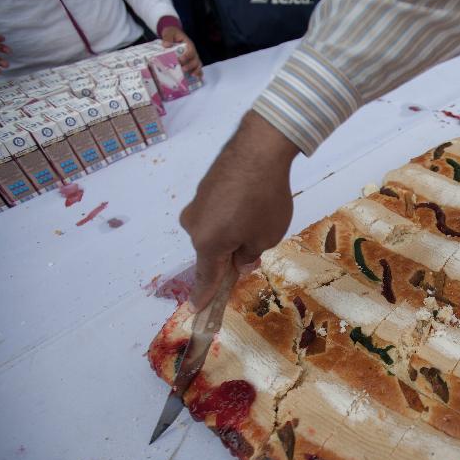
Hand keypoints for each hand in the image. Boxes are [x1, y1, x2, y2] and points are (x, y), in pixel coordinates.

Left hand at [161, 25, 202, 78]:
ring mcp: (192, 57)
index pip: (191, 50)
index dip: (187, 56)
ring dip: (196, 70)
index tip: (180, 60)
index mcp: (188, 44)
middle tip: (183, 69)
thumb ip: (168, 37)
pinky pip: (196, 68)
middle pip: (196, 59)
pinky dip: (197, 73)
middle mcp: (192, 51)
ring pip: (198, 64)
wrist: (173, 35)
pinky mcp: (190, 62)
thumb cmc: (172, 33)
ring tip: (192, 75)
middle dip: (191, 65)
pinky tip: (196, 78)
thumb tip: (166, 45)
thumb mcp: (169, 32)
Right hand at [180, 111, 298, 310]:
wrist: (258, 148)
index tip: (198, 311)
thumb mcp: (266, 237)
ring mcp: (196, 205)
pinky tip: (250, 202)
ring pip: (215, 231)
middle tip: (256, 248)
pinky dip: (231, 214)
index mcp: (207, 244)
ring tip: (258, 216)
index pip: (206, 279)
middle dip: (231, 256)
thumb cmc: (265, 199)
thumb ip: (250, 255)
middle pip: (212, 253)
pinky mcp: (204, 188)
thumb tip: (239, 260)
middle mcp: (194, 226)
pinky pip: (216, 212)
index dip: (205, 297)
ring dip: (232, 233)